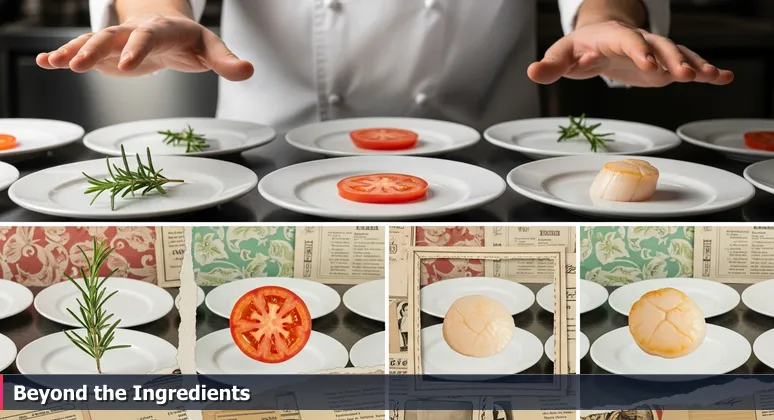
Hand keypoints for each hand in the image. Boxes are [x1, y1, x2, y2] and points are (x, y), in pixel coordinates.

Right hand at [36, 13, 253, 80]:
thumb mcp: (212, 50)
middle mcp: (136, 31)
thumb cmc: (193, 42)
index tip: (126, 66)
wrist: (172, 30)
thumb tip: (249, 71)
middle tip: (79, 66)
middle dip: (95, 49)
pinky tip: (45, 62)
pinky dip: (64, 56)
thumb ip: (227, 62)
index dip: (137, 49)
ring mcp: (118, 40)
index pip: (149, 37)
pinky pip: (83, 51)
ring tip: (54, 63)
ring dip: (73, 52)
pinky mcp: (107, 52)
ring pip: (93, 42)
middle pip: (114, 37)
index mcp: (163, 30)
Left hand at [527, 20, 733, 86]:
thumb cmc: (579, 48)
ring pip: (679, 54)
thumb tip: (532, 72)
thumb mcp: (562, 56)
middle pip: (660, 46)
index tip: (648, 65)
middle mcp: (639, 41)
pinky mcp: (664, 66)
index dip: (639, 51)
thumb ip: (549, 66)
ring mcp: (655, 52)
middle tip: (684, 75)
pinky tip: (724, 78)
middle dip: (672, 59)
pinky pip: (688, 65)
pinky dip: (706, 71)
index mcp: (614, 37)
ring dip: (695, 64)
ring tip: (711, 76)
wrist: (598, 38)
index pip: (628, 41)